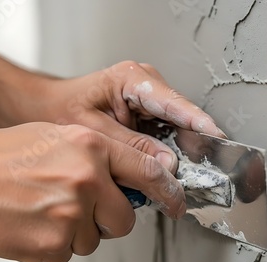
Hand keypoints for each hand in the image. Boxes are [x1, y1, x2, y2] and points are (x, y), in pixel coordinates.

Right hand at [0, 122, 185, 261]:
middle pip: (125, 220)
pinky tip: (33, 224)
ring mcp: (70, 214)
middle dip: (108, 220)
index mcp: (90, 146)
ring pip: (94, 241)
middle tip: (81, 209)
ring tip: (44, 210)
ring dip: (76, 232)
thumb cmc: (1, 158)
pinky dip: (54, 245)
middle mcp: (86, 179)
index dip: (168, 190)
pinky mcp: (52, 244)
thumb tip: (134, 178)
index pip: (147, 171)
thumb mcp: (58, 137)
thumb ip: (100, 156)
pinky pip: (68, 254)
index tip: (177, 202)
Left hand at [28, 61, 226, 172]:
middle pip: (182, 117)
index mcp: (132, 79)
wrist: (50, 108)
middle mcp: (147, 85)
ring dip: (182, 153)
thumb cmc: (63, 110)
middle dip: (192, 145)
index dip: (198, 123)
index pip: (174, 103)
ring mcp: (152, 99)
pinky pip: (169, 134)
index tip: (216, 139)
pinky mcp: (151, 114)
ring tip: (182, 177)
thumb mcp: (93, 131)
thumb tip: (168, 162)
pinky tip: (168, 171)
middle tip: (197, 173)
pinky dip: (170, 153)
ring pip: (179, 128)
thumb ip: (131, 146)